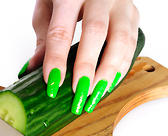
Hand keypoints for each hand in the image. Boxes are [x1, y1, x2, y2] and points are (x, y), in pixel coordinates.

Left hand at [23, 0, 139, 113]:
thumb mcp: (47, 7)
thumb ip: (44, 37)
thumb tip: (34, 70)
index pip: (61, 30)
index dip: (56, 60)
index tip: (52, 83)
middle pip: (95, 33)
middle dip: (86, 67)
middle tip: (78, 92)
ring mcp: (121, 3)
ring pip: (120, 40)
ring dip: (108, 72)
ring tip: (94, 94)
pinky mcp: (133, 13)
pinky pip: (132, 43)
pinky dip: (121, 67)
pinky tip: (109, 83)